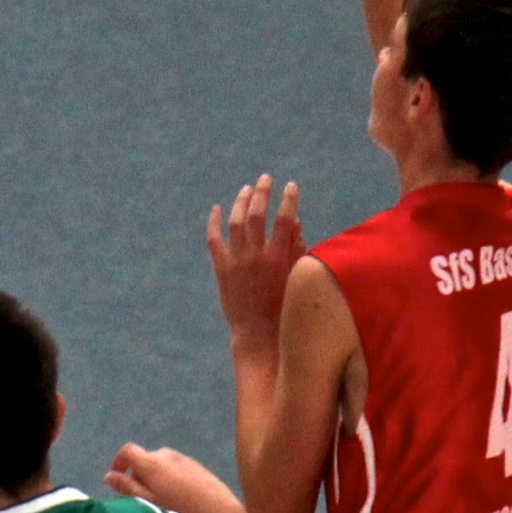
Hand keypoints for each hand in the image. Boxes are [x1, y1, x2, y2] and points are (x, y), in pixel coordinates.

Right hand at [107, 443, 229, 512]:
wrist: (213, 507)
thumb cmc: (175, 507)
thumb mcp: (147, 500)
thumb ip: (127, 487)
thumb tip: (109, 476)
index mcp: (150, 462)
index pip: (127, 451)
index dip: (118, 462)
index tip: (117, 478)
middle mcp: (164, 454)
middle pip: (144, 459)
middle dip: (137, 474)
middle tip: (138, 496)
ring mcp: (181, 458)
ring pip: (159, 463)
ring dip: (153, 476)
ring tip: (159, 498)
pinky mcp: (194, 465)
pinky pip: (174, 467)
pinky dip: (169, 477)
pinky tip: (176, 496)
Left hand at [207, 175, 303, 345]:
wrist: (257, 333)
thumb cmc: (283, 308)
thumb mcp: (295, 278)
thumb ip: (296, 249)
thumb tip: (296, 222)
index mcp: (278, 257)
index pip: (284, 219)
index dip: (289, 200)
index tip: (291, 186)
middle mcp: (256, 256)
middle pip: (256, 214)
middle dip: (262, 193)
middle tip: (265, 179)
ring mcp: (236, 262)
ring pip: (235, 222)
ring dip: (241, 202)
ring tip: (246, 190)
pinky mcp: (222, 270)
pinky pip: (214, 240)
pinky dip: (214, 223)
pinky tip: (217, 209)